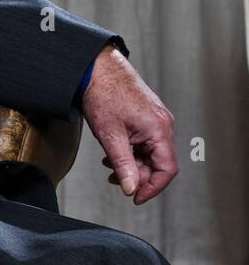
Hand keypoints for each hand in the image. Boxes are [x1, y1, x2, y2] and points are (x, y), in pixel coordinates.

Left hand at [84, 44, 178, 204]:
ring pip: (149, 153)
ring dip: (131, 164)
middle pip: (158, 162)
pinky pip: (144, 141)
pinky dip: (130, 151)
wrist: (96, 67)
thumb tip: (130, 188)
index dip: (152, 188)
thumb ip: (122, 164)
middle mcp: (163, 125)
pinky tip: (112, 154)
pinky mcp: (146, 116)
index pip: (167, 170)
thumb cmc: (103, 94)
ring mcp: (156, 120)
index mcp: (160, 130)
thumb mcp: (110, 135)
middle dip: (137, 175)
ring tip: (109, 166)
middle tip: (114, 179)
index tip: (135, 197)